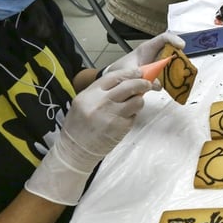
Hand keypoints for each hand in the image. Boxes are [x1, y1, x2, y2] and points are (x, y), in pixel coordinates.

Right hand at [25, 68, 152, 204]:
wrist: (75, 150)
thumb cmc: (79, 125)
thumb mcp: (83, 102)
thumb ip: (102, 91)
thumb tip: (126, 81)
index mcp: (90, 94)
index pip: (115, 76)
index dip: (130, 73)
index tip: (139, 72)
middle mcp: (101, 102)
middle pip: (129, 86)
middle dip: (142, 83)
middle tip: (147, 83)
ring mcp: (112, 115)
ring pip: (137, 101)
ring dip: (139, 100)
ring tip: (133, 104)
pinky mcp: (120, 128)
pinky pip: (134, 116)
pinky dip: (133, 115)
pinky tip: (124, 118)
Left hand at [102, 32, 183, 84]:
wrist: (115, 78)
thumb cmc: (121, 69)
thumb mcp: (127, 72)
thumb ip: (139, 76)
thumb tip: (157, 84)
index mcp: (147, 49)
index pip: (164, 39)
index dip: (174, 40)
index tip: (181, 46)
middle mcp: (156, 55)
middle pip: (173, 51)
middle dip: (180, 57)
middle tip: (184, 65)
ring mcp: (159, 65)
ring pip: (174, 64)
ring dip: (177, 71)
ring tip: (176, 78)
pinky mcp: (160, 75)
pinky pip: (171, 77)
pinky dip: (173, 82)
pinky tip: (170, 87)